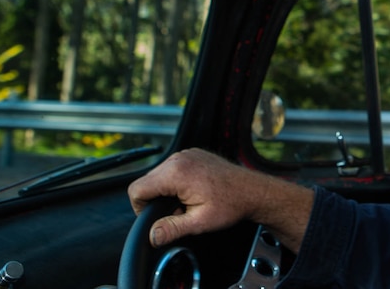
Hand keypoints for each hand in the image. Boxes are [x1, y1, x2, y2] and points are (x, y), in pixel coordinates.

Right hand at [127, 147, 313, 251]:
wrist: (252, 190)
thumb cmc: (231, 203)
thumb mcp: (199, 222)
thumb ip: (172, 229)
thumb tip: (152, 235)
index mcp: (176, 173)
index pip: (137, 189)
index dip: (142, 208)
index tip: (160, 217)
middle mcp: (178, 158)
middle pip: (147, 182)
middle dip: (157, 201)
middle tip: (179, 212)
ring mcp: (186, 154)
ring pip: (158, 176)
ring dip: (167, 192)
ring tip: (188, 202)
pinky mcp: (193, 154)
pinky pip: (172, 169)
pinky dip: (176, 182)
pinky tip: (193, 192)